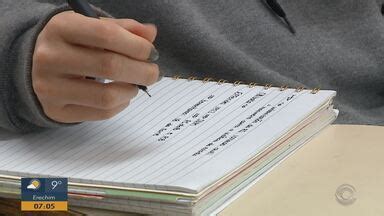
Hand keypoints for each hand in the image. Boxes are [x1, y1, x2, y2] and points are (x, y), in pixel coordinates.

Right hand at [32, 11, 158, 122]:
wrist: (31, 66)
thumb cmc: (71, 44)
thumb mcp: (91, 28)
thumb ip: (122, 29)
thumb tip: (150, 34)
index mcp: (61, 28)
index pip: (107, 35)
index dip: (137, 46)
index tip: (151, 53)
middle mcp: (50, 57)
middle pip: (110, 66)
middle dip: (142, 71)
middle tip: (153, 72)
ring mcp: (50, 87)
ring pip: (106, 96)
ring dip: (132, 90)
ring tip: (135, 84)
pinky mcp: (57, 111)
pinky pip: (100, 113)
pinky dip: (120, 105)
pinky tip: (123, 96)